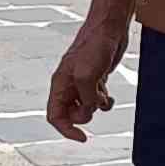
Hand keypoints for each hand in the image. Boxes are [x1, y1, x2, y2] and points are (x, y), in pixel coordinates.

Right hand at [47, 10, 128, 140]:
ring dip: (96, 108)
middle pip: (70, 114)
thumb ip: (86, 98)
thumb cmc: (94, 45)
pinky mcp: (95, 79)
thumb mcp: (87, 75)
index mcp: (60, 84)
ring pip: (85, 107)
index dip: (66, 129)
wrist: (109, 28)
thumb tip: (91, 109)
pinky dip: (104, 101)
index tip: (82, 137)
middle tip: (95, 106)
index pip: (55, 115)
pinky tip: (109, 95)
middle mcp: (69, 85)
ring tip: (104, 98)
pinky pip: (96, 99)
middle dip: (84, 116)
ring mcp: (82, 82)